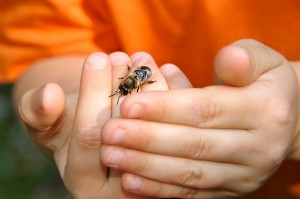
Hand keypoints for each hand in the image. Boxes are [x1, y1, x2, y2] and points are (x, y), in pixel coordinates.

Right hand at [17, 51, 170, 197]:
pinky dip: (177, 93)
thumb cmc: (70, 132)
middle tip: (120, 56)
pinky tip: (166, 70)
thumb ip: (38, 114)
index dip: (92, 93)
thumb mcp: (46, 127)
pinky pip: (183, 126)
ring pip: (161, 128)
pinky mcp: (175, 160)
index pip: (91, 136)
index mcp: (88, 185)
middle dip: (124, 87)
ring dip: (153, 86)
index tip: (95, 57)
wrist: (98, 139)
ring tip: (141, 58)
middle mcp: (125, 189)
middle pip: (130, 133)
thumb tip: (48, 94)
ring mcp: (155, 176)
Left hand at [100, 39, 299, 197]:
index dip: (165, 109)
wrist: (287, 120)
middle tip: (108, 133)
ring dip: (146, 166)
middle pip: (193, 144)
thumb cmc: (264, 83)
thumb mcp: (262, 61)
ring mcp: (244, 175)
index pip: (206, 109)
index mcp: (264, 110)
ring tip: (111, 156)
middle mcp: (258, 148)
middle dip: (147, 139)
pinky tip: (130, 182)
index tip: (127, 105)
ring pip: (190, 173)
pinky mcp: (231, 191)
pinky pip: (193, 193)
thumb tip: (227, 59)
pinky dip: (160, 190)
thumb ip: (243, 59)